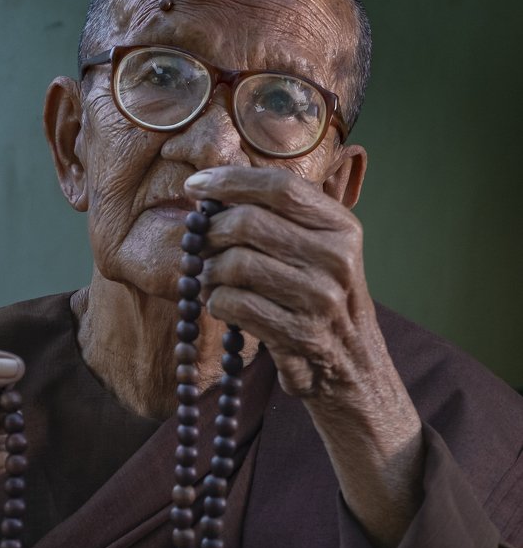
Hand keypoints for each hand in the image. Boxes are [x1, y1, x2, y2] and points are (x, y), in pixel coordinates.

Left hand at [185, 165, 380, 399]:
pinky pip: (234, 304)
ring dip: (208, 271)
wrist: (353, 366)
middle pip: (248, 223)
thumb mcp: (320, 251)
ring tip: (209, 278)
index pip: (280, 187)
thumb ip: (281, 218)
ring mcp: (319, 299)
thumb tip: (213, 188)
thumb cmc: (321, 300)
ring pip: (235, 264)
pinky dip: (215, 302)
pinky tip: (219, 304)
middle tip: (198, 243)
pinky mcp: (298, 335)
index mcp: (342, 228)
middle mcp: (336, 259)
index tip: (195, 185)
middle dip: (210, 232)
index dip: (231, 181)